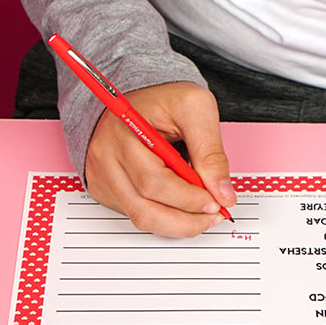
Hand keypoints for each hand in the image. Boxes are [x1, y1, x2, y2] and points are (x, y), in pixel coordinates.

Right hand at [84, 81, 236, 237]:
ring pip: (139, 217)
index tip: (217, 202)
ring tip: (202, 216)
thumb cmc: (164, 100)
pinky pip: (134, 215)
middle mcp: (106, 156)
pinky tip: (180, 206)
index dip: (188, 199)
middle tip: (214, 214)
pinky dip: (162, 218)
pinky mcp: (104, 188)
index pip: (153, 180)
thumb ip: (210, 150)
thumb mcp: (196, 108)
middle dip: (186, 218)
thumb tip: (223, 194)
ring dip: (177, 225)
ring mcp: (102, 175)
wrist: (138, 99)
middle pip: (144, 206)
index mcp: (125, 131)